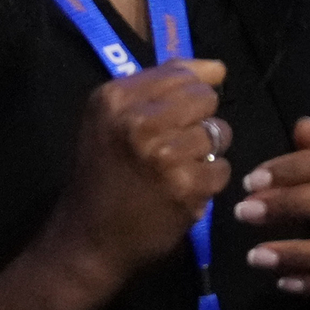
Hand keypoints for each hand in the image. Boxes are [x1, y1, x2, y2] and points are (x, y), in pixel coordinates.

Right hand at [44, 61, 234, 296]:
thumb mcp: (111, 120)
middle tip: (176, 144)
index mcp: (115, 97)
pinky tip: (182, 190)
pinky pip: (222, 169)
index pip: (180, 72)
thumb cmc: (102, 174)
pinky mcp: (185, 187)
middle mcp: (138, 120)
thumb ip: (159, 86)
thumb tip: (217, 68)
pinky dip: (208, 182)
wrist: (87, 240)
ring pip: (219, 133)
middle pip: (204, 99)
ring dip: (205, 153)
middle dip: (199, 120)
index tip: (177, 114)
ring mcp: (163, 154)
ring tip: (178, 169)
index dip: (188, 92)